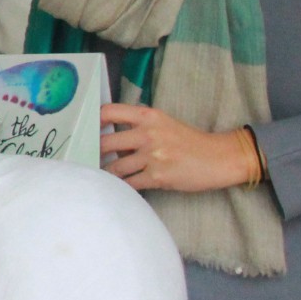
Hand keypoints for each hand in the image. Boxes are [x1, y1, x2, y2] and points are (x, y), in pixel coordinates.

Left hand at [98, 104, 257, 192]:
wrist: (218, 158)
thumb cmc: (188, 141)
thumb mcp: (164, 122)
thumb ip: (138, 123)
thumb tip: (107, 131)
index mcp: (148, 116)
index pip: (109, 112)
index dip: (91, 121)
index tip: (82, 129)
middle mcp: (148, 134)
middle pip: (105, 142)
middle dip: (92, 153)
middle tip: (83, 158)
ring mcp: (153, 156)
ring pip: (114, 167)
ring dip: (104, 173)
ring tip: (97, 175)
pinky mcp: (158, 177)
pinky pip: (129, 184)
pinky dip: (120, 187)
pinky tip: (115, 187)